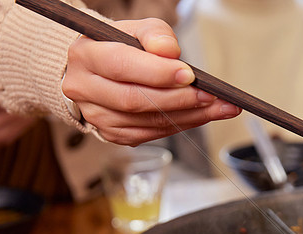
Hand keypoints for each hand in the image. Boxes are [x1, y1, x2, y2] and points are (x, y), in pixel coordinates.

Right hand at [63, 18, 240, 144]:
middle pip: (134, 100)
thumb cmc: (120, 46)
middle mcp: (84, 89)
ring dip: (188, 116)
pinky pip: (150, 134)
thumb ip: (155, 35)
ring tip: (218, 108)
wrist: (99, 69)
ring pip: (146, 122)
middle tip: (211, 96)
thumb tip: (170, 52)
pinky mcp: (113, 134)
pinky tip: (201, 116)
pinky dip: (180, 125)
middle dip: (178, 99)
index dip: (157, 72)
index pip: (121, 65)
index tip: (189, 75)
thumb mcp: (136, 29)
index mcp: (85, 55)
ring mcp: (97, 116)